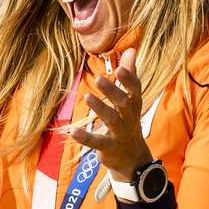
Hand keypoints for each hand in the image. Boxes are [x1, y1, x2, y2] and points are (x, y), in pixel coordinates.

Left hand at [69, 48, 152, 181]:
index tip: (119, 68)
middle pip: (124, 103)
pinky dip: (85, 137)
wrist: (133, 159)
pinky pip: (97, 142)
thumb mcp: (131, 99)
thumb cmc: (128, 121)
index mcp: (134, 104)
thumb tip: (131, 49)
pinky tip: (73, 131)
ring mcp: (120, 134)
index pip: (135, 90)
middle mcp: (129, 118)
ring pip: (112, 120)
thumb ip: (130, 74)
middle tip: (99, 78)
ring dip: (100, 109)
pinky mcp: (109, 148)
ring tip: (87, 97)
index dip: (129, 79)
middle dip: (112, 91)